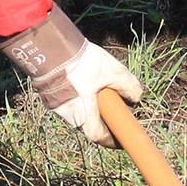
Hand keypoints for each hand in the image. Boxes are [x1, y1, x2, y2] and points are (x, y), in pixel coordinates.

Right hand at [0, 7, 145, 148]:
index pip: (100, 137)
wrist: (50, 45)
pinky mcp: (51, 94)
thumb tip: (136, 98)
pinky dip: (83, 97)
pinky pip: (71, 101)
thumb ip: (129, 86)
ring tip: (103, 87)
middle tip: (116, 106)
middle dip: (105, 118)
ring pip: (80, 112)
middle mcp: (68, 115)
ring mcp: (57, 105)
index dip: (113, 139)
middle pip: (90, 124)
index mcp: (82, 116)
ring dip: (93, 105)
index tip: (124, 138)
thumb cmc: (82, 62)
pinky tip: (87, 80)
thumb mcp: (113, 72)